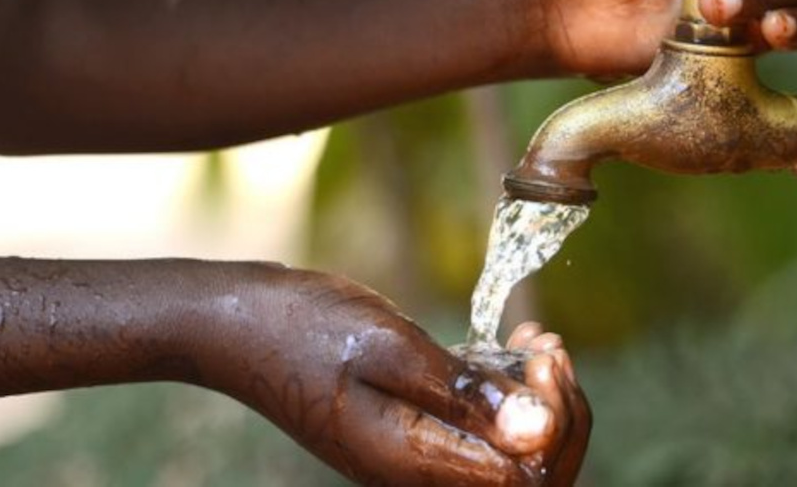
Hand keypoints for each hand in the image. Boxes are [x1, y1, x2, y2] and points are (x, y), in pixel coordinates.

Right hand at [205, 267, 588, 485]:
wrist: (237, 324)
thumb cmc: (304, 327)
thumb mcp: (390, 348)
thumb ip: (464, 395)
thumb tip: (538, 432)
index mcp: (414, 463)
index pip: (526, 480)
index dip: (556, 424)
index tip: (544, 358)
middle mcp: (418, 472)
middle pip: (526, 474)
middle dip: (559, 414)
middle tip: (549, 348)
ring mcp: (414, 453)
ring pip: (506, 451)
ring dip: (536, 399)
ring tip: (536, 340)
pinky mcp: (410, 429)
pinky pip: (477, 428)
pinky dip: (505, 391)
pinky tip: (509, 345)